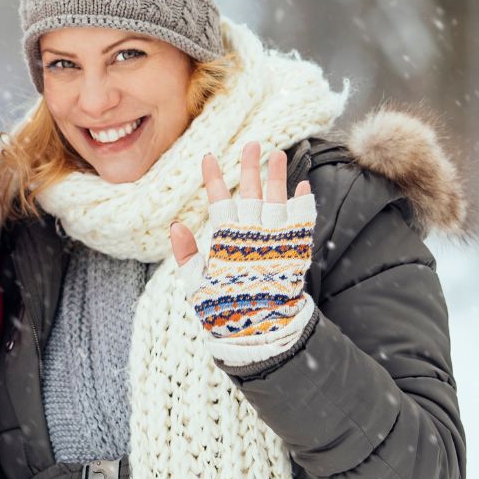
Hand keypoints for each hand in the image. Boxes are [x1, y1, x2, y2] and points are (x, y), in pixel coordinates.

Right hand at [169, 142, 316, 365]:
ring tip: (278, 155)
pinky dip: (303, 205)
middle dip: (250, 168)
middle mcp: (253, 239)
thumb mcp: (197, 286)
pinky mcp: (296, 253)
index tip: (209, 156)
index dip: (213, 179)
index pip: (218, 203)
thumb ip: (186, 256)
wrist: (263, 334)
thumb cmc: (225, 311)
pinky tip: (302, 187)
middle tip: (253, 144)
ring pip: (277, 202)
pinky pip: (302, 223)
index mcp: (226, 244)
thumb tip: (175, 226)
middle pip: (251, 195)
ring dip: (277, 178)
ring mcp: (277, 244)